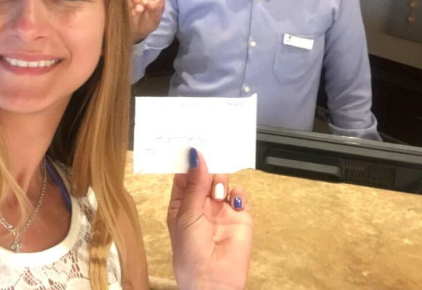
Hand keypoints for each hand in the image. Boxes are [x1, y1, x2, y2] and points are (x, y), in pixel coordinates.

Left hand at [167, 149, 252, 289]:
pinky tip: (233, 202)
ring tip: (217, 194)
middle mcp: (201, 204)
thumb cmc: (190, 251)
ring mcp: (221, 208)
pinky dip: (238, 193)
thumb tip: (196, 156)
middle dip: (207, 166)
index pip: (184, 176)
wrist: (214, 279)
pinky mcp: (240, 215)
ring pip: (222, 180)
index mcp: (181, 204)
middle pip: (205, 174)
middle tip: (209, 154)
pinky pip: (240, 194)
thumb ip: (194, 184)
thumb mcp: (186, 214)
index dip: (187, 162)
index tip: (190, 145)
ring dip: (220, 181)